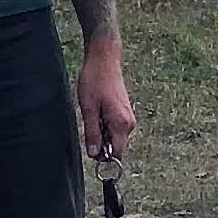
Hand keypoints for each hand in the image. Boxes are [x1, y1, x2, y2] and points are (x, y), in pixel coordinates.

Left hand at [79, 37, 135, 162]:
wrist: (104, 60)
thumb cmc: (95, 81)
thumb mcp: (88, 109)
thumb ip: (92, 133)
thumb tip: (94, 154)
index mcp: (121, 124)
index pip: (117, 154)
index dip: (103, 157)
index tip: (90, 149)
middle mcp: (129, 124)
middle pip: (116, 147)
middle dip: (101, 144)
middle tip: (89, 124)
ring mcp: (128, 118)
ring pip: (115, 138)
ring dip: (102, 133)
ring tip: (93, 114)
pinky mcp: (125, 113)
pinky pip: (115, 129)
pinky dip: (105, 125)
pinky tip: (97, 110)